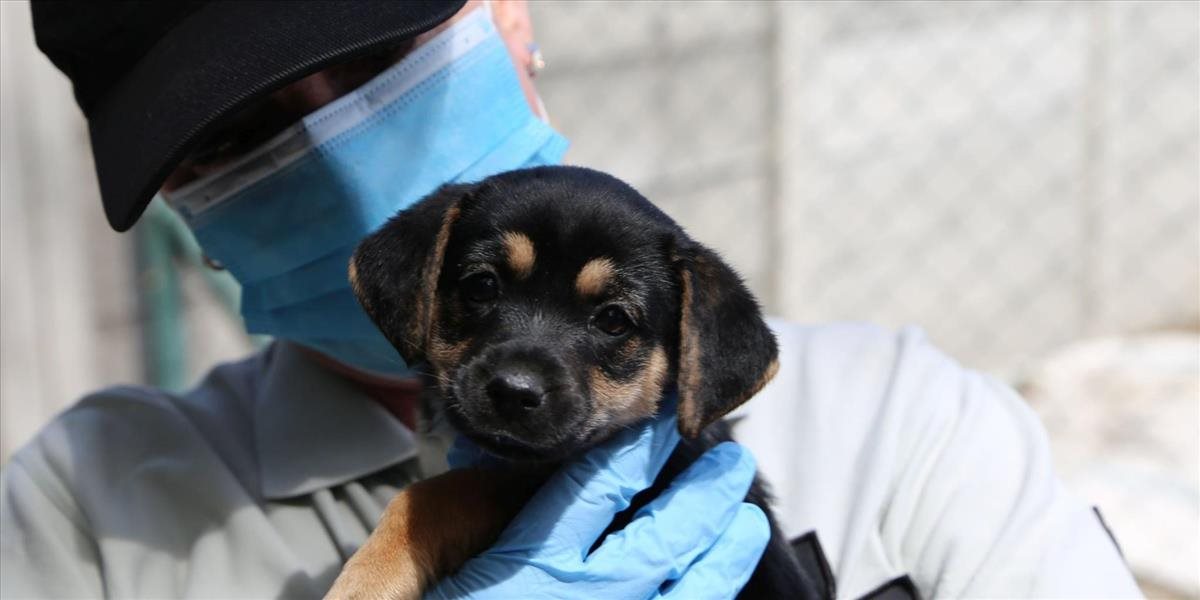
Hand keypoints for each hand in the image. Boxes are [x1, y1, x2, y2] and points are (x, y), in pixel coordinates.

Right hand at [428, 415, 769, 598]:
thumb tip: (507, 465)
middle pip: (666, 530)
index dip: (637, 450)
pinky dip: (709, 594)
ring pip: (692, 584)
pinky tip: (724, 580)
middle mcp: (586, 596)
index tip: (659, 427)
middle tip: (732, 459)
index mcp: (534, 559)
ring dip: (725, 546)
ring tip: (748, 516)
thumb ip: (480, 507)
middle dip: (704, 491)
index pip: (600, 484)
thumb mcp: (433, 547)